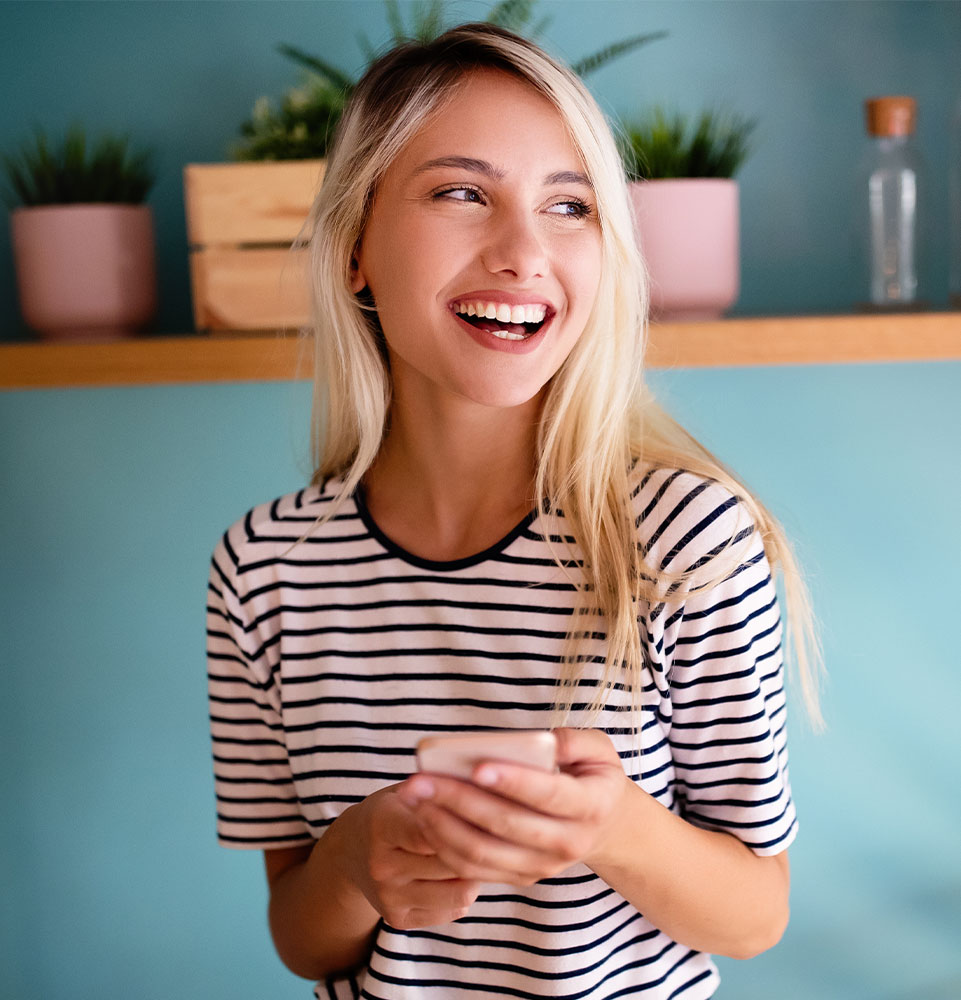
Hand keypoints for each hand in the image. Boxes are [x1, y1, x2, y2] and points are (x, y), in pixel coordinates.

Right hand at [345, 784, 482, 928]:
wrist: (349, 852)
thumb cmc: (390, 812)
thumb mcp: (404, 791)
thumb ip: (437, 790)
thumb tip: (483, 784)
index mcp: (381, 824)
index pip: (429, 828)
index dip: (462, 822)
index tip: (482, 815)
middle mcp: (381, 864)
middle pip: (450, 862)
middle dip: (479, 849)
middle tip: (495, 837)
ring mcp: (388, 896)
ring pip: (458, 892)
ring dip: (477, 874)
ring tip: (479, 856)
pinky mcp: (398, 919)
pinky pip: (453, 911)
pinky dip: (465, 893)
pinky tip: (459, 875)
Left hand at [396, 728, 630, 886]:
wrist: (604, 826)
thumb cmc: (592, 775)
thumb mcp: (599, 749)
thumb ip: (575, 740)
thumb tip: (544, 741)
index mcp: (590, 805)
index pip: (547, 795)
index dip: (513, 782)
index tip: (477, 766)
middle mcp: (567, 842)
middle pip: (505, 825)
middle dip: (458, 800)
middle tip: (421, 779)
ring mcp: (542, 865)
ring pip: (484, 852)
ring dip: (442, 825)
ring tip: (414, 797)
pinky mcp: (520, 876)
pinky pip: (475, 869)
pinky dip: (445, 845)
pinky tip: (423, 817)